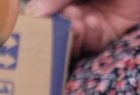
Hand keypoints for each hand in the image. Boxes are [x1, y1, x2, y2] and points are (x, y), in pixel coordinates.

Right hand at [24, 0, 139, 56]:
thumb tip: (31, 13)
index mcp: (65, 0)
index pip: (46, 14)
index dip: (40, 22)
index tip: (35, 24)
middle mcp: (75, 11)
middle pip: (57, 32)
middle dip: (57, 30)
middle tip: (62, 21)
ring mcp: (91, 24)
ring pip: (73, 42)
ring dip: (72, 35)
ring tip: (76, 22)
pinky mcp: (108, 36)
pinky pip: (93, 45)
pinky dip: (91, 37)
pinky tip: (93, 22)